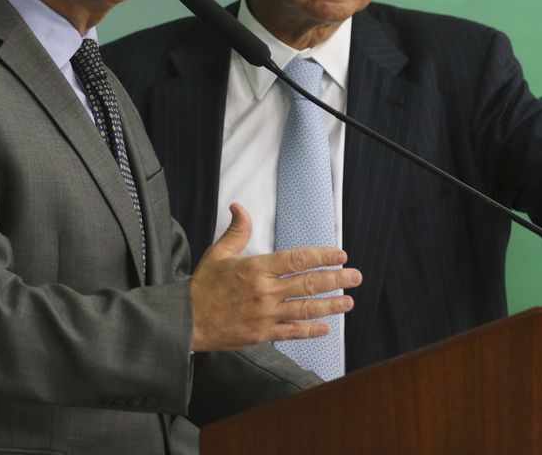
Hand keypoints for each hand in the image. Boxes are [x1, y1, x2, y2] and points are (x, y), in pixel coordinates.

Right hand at [189, 203, 361, 351]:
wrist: (185, 321)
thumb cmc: (202, 286)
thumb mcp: (217, 254)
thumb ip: (236, 231)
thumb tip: (239, 207)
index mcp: (257, 268)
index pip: (298, 259)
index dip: (323, 256)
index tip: (340, 255)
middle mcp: (266, 291)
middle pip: (308, 283)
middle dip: (336, 279)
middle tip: (356, 276)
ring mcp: (266, 315)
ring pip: (306, 309)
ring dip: (331, 305)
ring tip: (349, 302)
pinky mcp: (262, 334)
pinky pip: (292, 332)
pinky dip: (310, 331)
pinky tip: (326, 328)